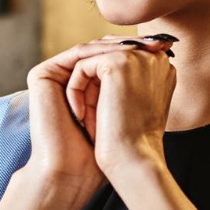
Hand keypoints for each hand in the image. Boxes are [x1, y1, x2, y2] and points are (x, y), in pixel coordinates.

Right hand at [18, 37, 167, 209]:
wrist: (76, 168)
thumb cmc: (107, 148)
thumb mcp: (128, 107)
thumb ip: (139, 80)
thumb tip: (167, 52)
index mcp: (85, 86)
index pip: (112, 58)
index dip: (138, 51)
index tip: (165, 47)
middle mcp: (68, 79)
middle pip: (102, 50)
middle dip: (128, 45)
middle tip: (155, 41)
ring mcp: (54, 76)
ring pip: (91, 51)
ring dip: (116, 48)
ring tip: (138, 48)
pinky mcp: (42, 76)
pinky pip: (75, 56)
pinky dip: (98, 54)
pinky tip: (119, 56)